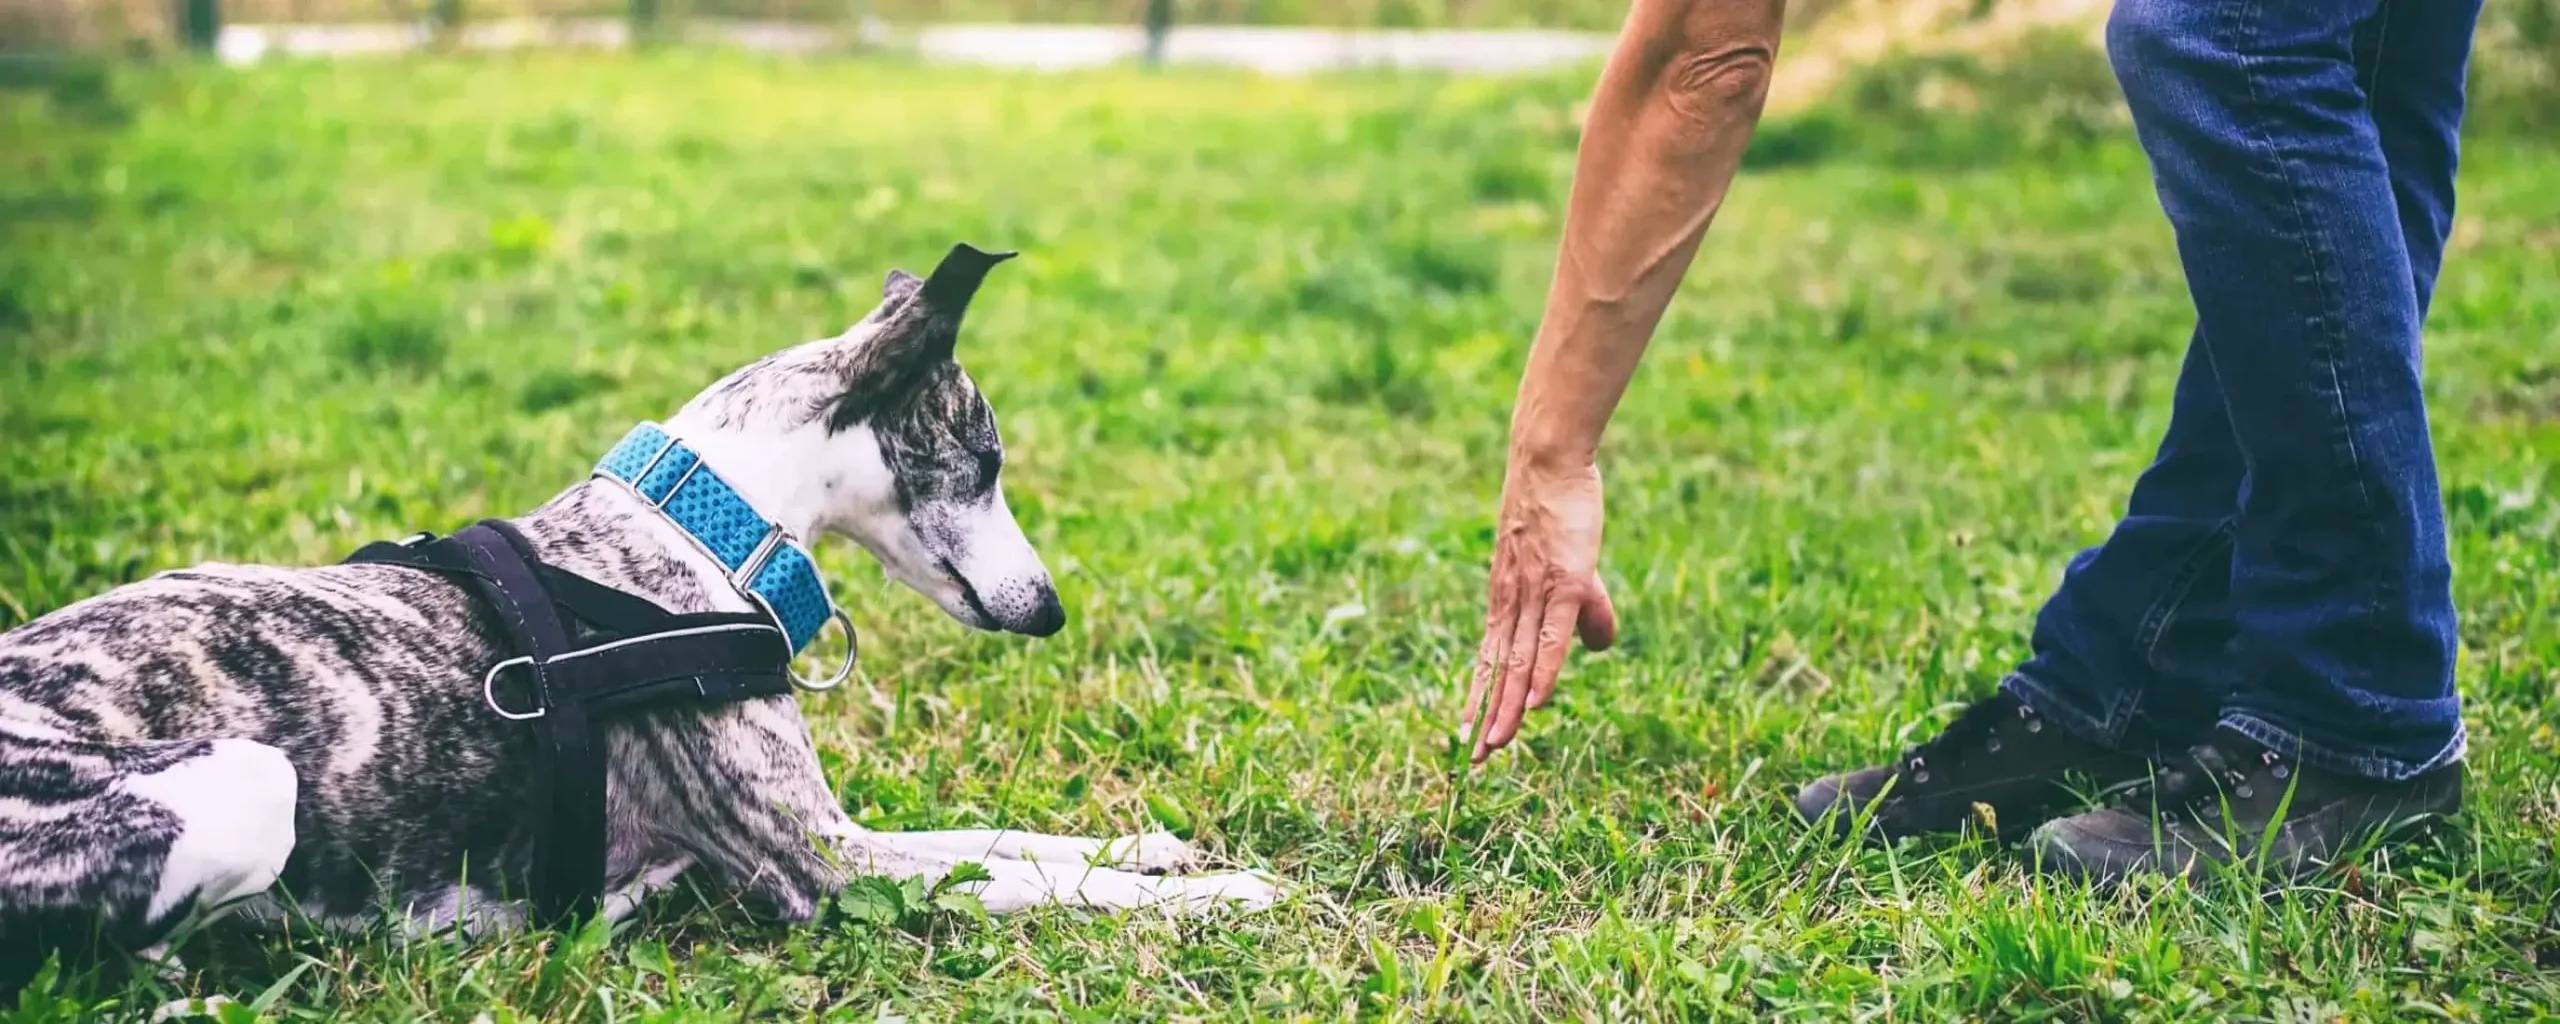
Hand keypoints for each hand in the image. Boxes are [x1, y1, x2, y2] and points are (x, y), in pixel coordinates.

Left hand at [1460, 453, 1619, 762]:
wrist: (1549, 462)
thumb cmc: (1559, 512)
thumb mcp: (1574, 570)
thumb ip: (1587, 612)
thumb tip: (1599, 649)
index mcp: (1506, 602)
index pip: (1489, 661)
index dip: (1479, 700)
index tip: (1466, 737)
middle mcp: (1512, 603)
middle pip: (1497, 670)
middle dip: (1485, 716)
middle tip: (1471, 761)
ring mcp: (1536, 593)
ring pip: (1519, 661)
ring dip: (1508, 706)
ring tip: (1495, 745)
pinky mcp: (1564, 582)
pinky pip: (1551, 636)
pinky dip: (1543, 672)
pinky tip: (1537, 703)